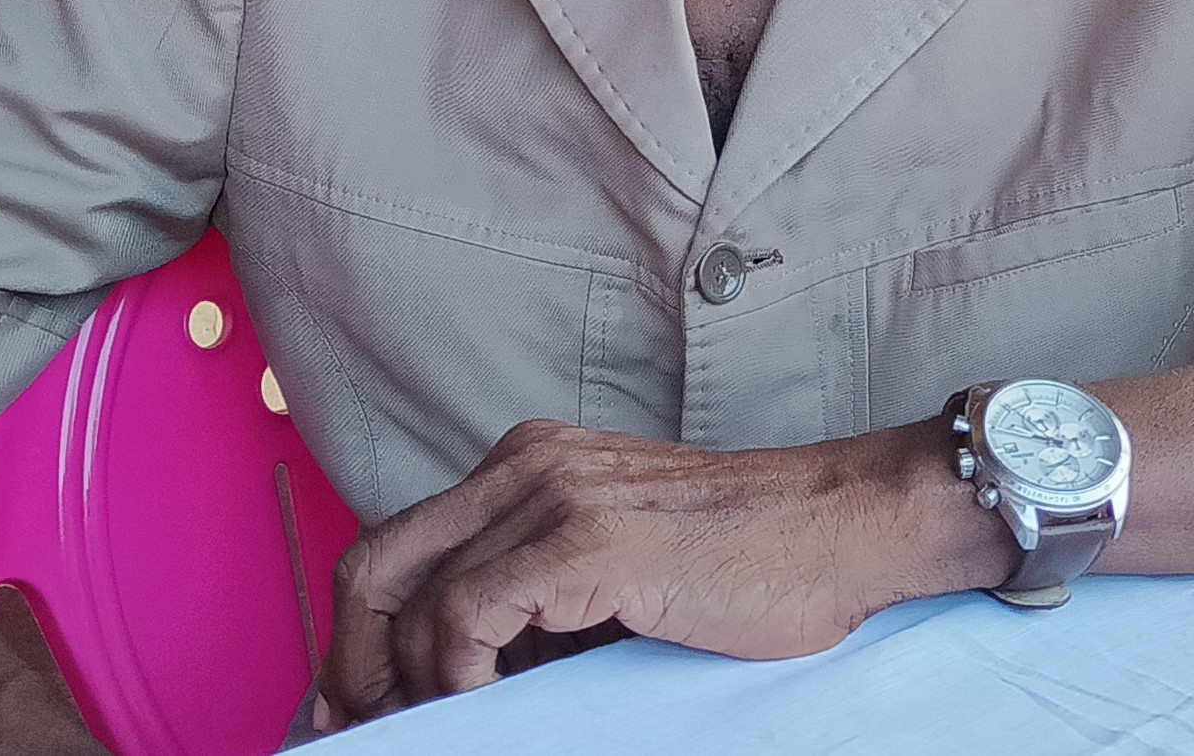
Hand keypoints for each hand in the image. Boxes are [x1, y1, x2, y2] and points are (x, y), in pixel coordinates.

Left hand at [313, 416, 1007, 727]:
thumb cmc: (745, 560)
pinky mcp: (582, 540)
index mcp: (528, 464)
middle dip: (354, 664)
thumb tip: (455, 680)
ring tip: (443, 727)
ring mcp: (551, 495)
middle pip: (377, 564)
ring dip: (410, 684)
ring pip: (412, 596)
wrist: (839, 526)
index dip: (357, 637)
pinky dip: (458, 674)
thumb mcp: (615, 567)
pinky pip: (469, 615)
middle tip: (367, 730)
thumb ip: (536, 602)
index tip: (354, 707)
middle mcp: (525, 465)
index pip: (397, 546)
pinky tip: (491, 705)